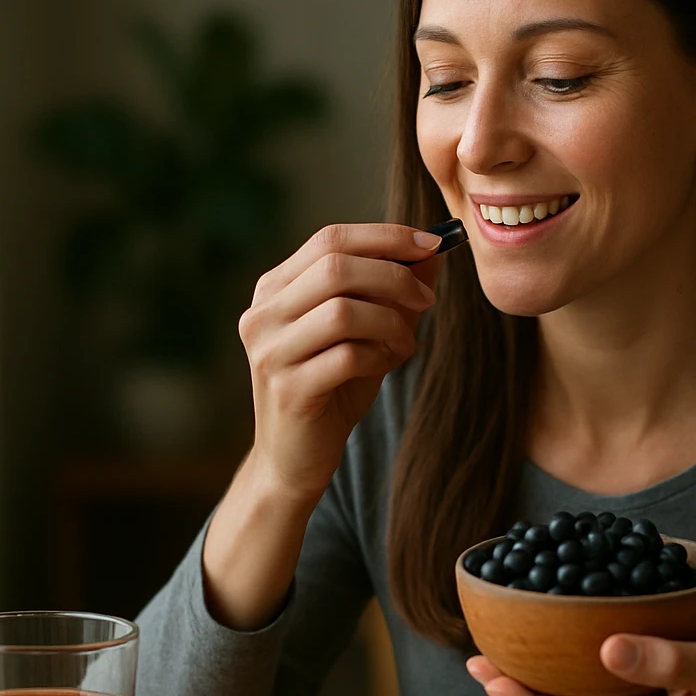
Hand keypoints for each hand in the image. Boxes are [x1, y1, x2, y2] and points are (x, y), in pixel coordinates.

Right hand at [238, 223, 443, 501]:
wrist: (295, 458)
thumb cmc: (332, 388)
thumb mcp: (367, 332)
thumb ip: (392, 290)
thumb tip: (432, 252)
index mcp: (274, 290)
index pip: (329, 239)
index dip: (385, 236)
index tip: (432, 244)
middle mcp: (262, 315)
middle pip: (335, 267)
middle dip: (394, 276)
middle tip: (427, 298)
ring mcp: (270, 352)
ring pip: (342, 310)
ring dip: (390, 322)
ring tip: (405, 343)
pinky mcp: (288, 389)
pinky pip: (347, 355)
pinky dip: (380, 355)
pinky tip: (386, 365)